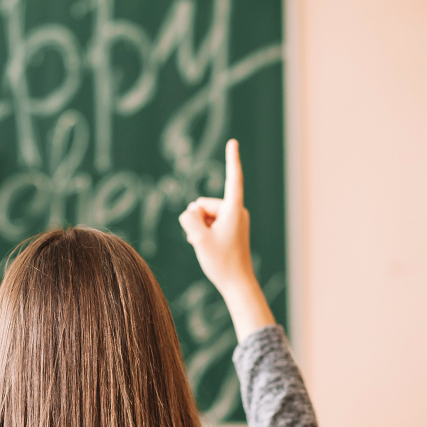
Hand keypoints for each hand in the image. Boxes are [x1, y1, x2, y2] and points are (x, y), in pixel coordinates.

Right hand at [178, 140, 274, 340]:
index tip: (233, 142)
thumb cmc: (221, 262)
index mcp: (234, 210)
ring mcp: (234, 220)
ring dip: (199, 228)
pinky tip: (207, 247)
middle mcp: (237, 211)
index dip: (231, 159)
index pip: (232, 179)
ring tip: (207, 246)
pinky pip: (208, 222)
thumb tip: (190, 211)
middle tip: (205, 242)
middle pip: (204, 204)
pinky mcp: (230, 228)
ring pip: (203, 214)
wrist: (237, 284)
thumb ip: (189, 218)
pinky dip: (203, 232)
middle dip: (197, 219)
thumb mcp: (198, 239)